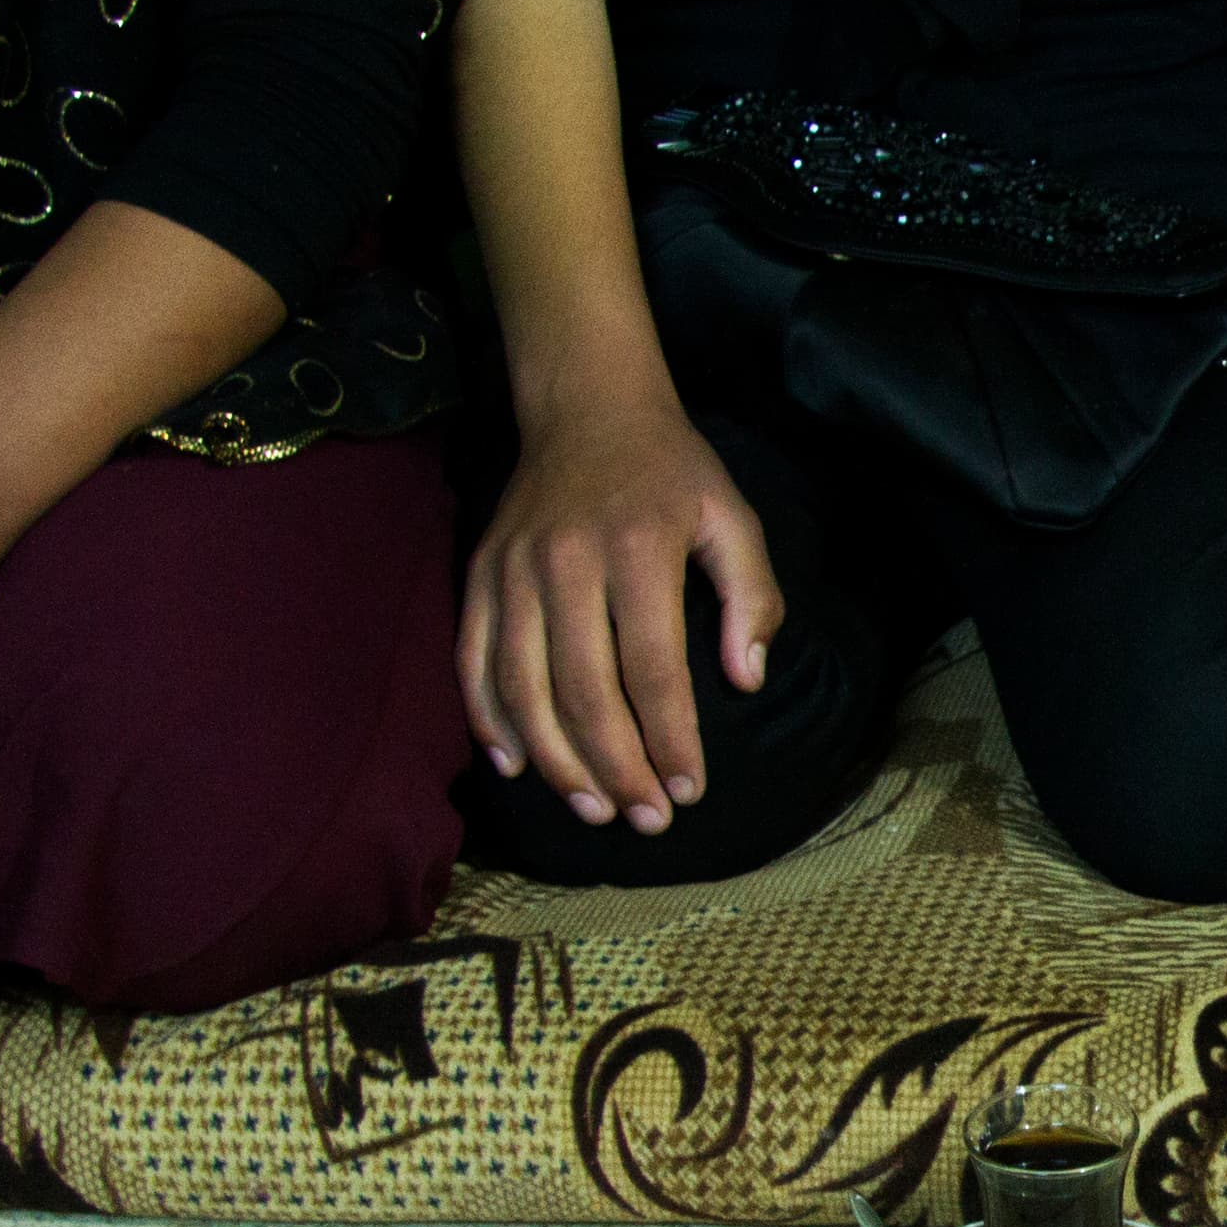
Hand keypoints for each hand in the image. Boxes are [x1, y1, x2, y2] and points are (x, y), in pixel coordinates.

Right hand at [459, 392, 780, 834]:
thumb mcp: (732, 515)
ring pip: (523, 688)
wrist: (586, 408)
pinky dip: (489, 720)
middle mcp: (567, 563)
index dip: (670, 739)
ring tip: (593, 808)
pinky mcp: (480, 575)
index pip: (654, 669)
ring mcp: (514, 571)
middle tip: (645, 818)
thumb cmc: (670, 472)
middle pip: (584, 691)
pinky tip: (517, 766)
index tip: (689, 790)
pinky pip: (474, 662)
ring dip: (556, 761)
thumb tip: (746, 679)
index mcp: (638, 550)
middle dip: (617, 767)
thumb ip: (753, 595)